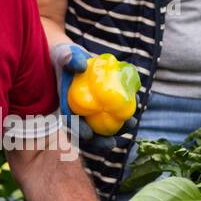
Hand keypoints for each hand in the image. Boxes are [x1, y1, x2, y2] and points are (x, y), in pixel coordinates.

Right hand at [49, 41, 121, 155]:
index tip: (88, 136)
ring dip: (119, 128)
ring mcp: (93, 108)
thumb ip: (68, 59)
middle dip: (100, 141)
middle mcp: (79, 111)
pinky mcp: (105, 103)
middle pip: (89, 131)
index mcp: (66, 105)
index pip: (70, 123)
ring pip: (105, 124)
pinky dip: (125, 111)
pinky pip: (115, 111)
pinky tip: (136, 107)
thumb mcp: (64, 55)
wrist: (73, 58)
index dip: (78, 132)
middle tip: (112, 144)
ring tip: (132, 124)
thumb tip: (80, 65)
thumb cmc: (65, 57)